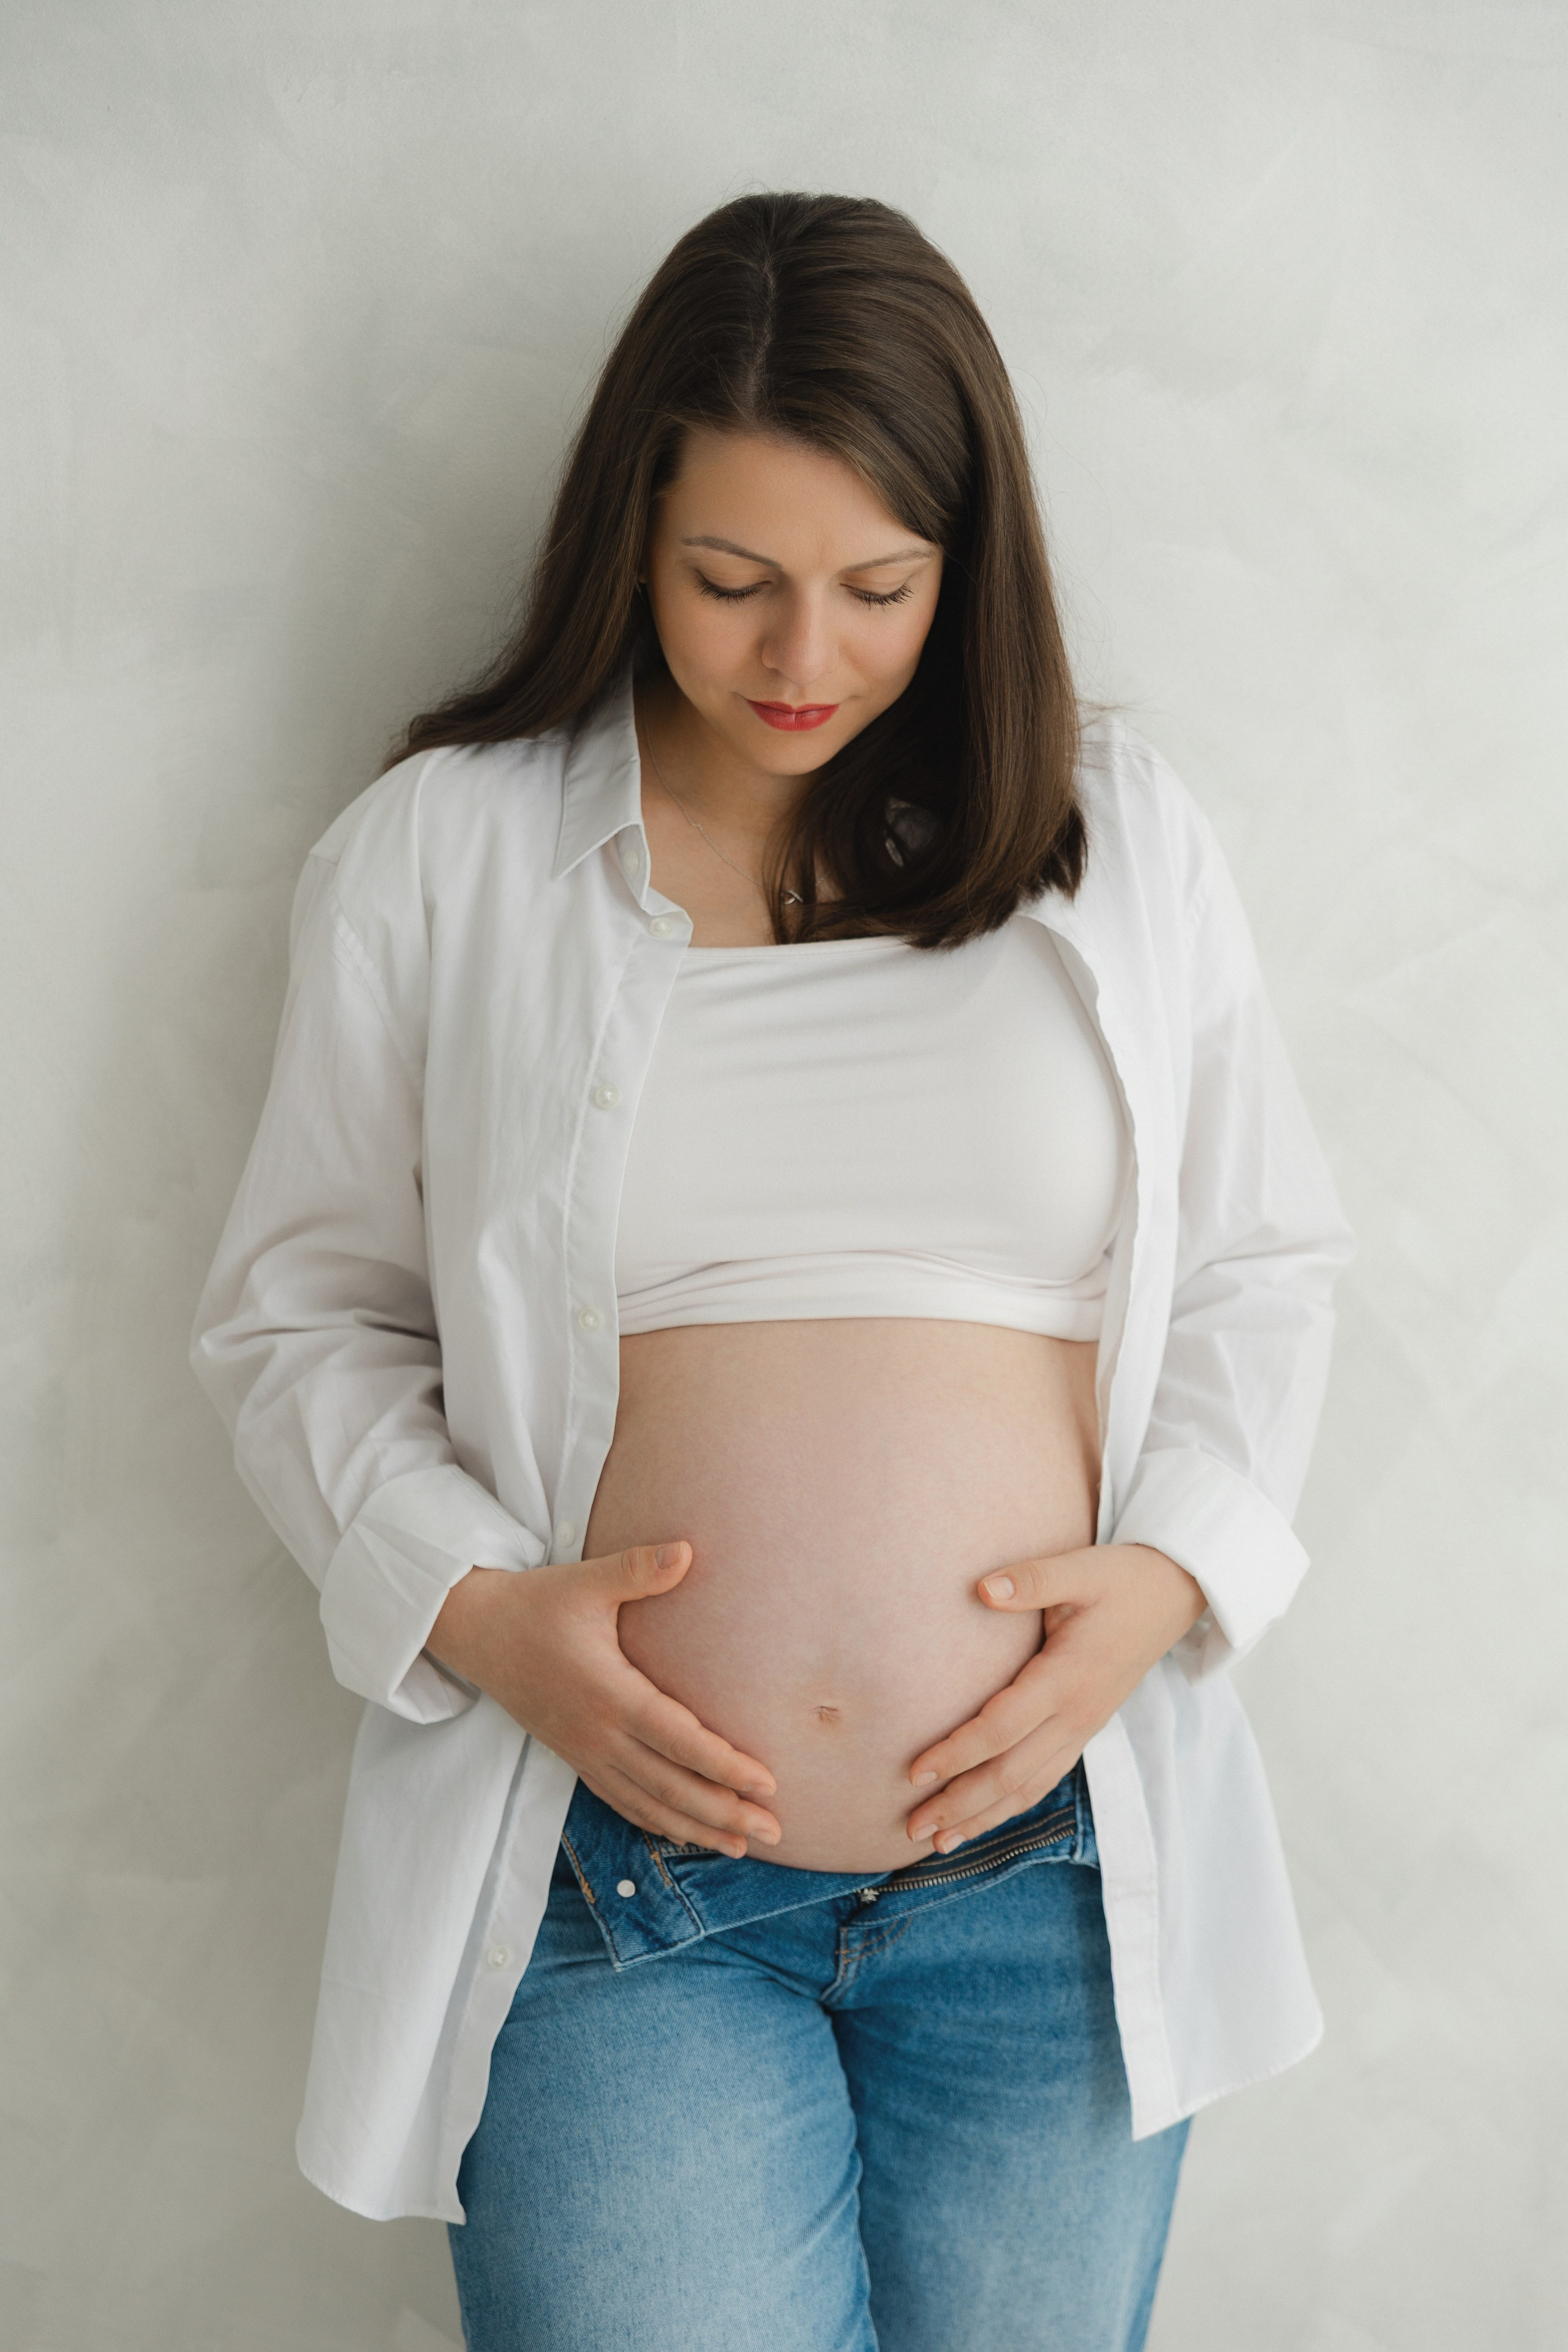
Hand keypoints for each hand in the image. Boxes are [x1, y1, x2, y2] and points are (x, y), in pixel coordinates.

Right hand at [426, 1543, 781, 1856]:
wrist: (477, 1632)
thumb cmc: (536, 1604)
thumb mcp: (586, 1581)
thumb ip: (637, 1570)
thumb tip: (687, 1551)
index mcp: (609, 1694)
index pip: (678, 1741)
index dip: (724, 1766)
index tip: (768, 1784)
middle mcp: (598, 1734)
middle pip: (671, 1787)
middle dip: (725, 1812)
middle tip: (773, 1830)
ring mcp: (585, 1752)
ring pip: (648, 1804)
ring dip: (696, 1828)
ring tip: (742, 1846)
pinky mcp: (575, 1757)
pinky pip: (621, 1801)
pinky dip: (657, 1822)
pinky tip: (686, 1832)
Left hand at [905, 1544, 1205, 1852]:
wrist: (1173, 1595)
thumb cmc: (1122, 1580)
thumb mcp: (1081, 1568)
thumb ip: (1031, 1580)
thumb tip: (982, 1588)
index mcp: (1067, 1678)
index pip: (1002, 1728)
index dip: (957, 1753)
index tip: (915, 1772)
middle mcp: (1075, 1714)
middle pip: (1010, 1774)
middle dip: (959, 1804)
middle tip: (911, 1827)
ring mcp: (1083, 1727)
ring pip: (1028, 1787)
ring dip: (982, 1817)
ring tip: (939, 1842)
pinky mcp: (1085, 1730)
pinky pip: (1045, 1779)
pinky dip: (1011, 1806)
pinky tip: (983, 1819)